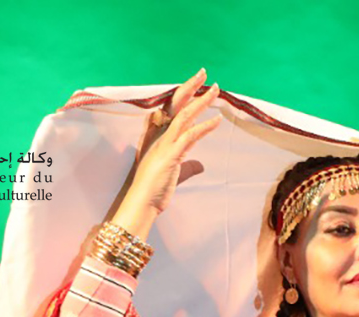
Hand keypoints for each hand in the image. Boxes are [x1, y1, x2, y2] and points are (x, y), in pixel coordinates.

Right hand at [112, 69, 221, 235]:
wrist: (141, 202)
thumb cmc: (153, 189)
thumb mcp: (173, 173)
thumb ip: (187, 166)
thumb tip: (200, 165)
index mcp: (159, 136)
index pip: (171, 109)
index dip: (183, 94)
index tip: (196, 83)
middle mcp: (160, 134)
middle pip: (176, 103)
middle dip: (190, 86)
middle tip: (204, 72)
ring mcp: (165, 143)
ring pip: (184, 115)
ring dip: (201, 101)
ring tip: (215, 90)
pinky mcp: (172, 154)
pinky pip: (190, 135)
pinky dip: (205, 126)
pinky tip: (217, 120)